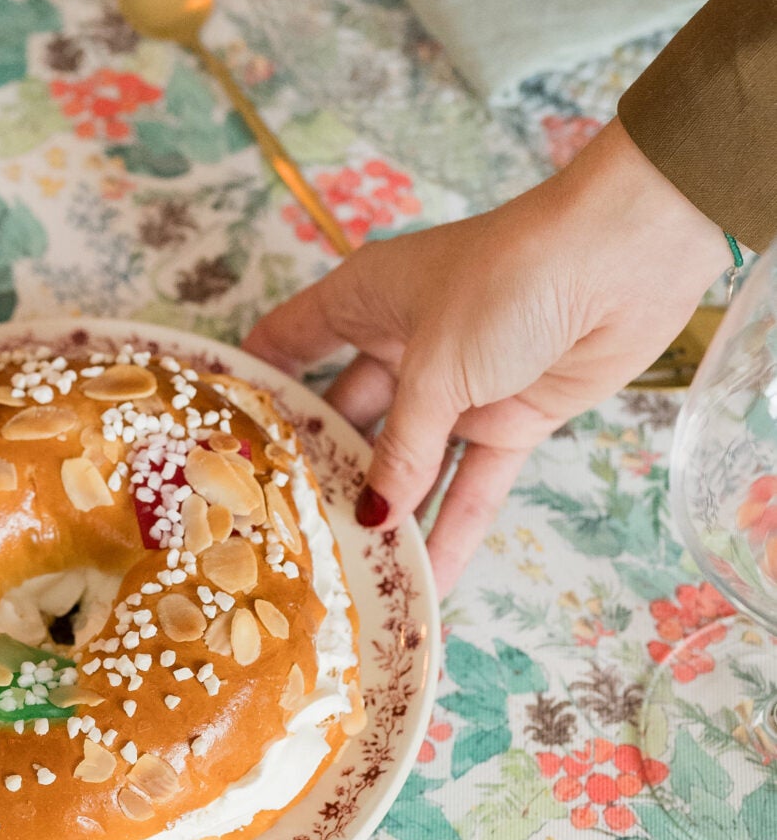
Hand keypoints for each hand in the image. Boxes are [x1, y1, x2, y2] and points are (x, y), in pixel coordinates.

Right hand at [243, 120, 729, 590]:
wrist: (625, 261)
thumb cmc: (510, 280)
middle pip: (344, 417)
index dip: (253, 386)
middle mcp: (402, 344)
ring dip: (386, 512)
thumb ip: (400, 448)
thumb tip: (368, 516)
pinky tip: (428, 578)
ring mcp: (458, 385)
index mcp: (365, 300)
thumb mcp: (436, 367)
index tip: (213, 442)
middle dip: (317, 471)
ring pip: (408, 461)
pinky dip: (454, 525)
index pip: (290, 343)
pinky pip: (472, 482)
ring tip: (347, 570)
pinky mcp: (512, 417)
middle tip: (278, 531)